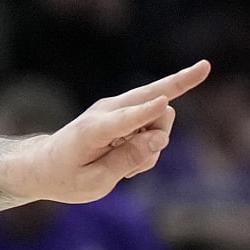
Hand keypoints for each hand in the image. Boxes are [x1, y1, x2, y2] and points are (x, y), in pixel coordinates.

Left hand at [21, 61, 210, 202]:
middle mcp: (106, 112)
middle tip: (204, 67)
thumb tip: (159, 139)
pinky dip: (149, 145)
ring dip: (155, 143)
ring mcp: (115, 108)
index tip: (161, 102)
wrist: (45, 166)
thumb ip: (127, 160)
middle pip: (151, 94)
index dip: (145, 114)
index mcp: (93, 131)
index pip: (124, 120)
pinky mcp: (123, 112)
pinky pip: (152, 124)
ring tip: (127, 169)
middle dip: (180, 82)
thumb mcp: (94, 182)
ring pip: (159, 115)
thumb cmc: (66, 177)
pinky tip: (127, 162)